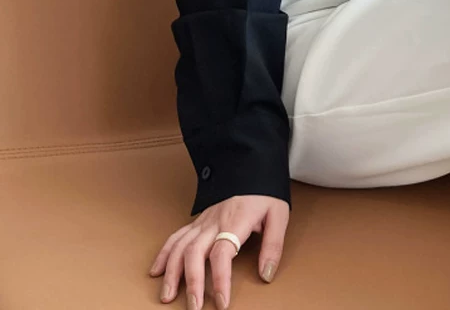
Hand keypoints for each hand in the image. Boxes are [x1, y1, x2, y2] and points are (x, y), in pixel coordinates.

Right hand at [148, 194, 289, 309]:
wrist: (252, 166)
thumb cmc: (265, 192)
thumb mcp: (278, 215)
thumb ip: (273, 245)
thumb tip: (265, 274)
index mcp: (235, 221)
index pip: (222, 253)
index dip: (220, 279)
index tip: (222, 302)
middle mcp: (214, 221)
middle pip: (195, 252)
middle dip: (192, 282)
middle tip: (193, 307)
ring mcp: (203, 221)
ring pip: (180, 246)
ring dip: (172, 272)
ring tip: (167, 296)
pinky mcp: (198, 220)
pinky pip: (176, 236)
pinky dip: (164, 253)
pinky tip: (157, 271)